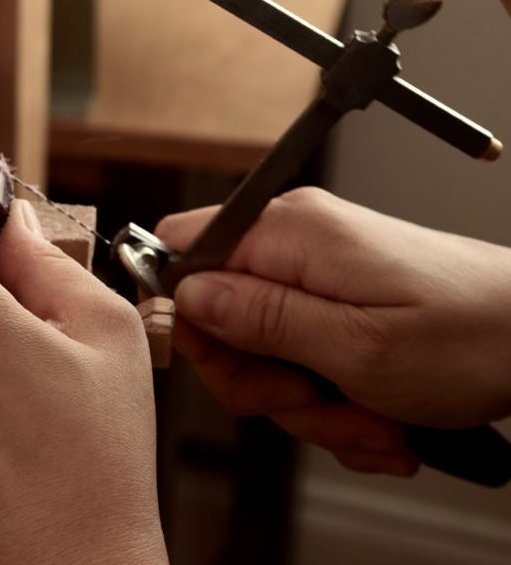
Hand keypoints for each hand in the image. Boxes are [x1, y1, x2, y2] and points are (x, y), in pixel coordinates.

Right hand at [157, 187, 510, 475]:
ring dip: (308, 404)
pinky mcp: (343, 297)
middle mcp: (298, 242)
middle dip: (262, 381)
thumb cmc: (475, 336)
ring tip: (367, 423)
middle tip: (311, 406)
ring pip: (265, 348)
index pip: (181, 251)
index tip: (222, 366)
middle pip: (221, 315)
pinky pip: (305, 354)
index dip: (186, 315)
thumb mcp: (354, 347)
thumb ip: (259, 319)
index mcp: (288, 233)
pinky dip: (335, 397)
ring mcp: (321, 271)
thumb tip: (186, 296)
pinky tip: (378, 417)